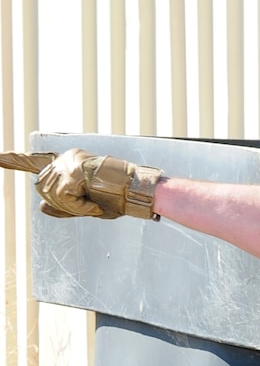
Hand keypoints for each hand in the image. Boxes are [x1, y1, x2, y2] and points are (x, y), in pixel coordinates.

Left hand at [35, 149, 161, 220]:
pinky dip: (78, 207)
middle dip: (62, 205)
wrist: (138, 193)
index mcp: (67, 162)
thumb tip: (41, 207)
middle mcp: (66, 158)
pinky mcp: (75, 171)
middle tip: (88, 207)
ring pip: (51, 195)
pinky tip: (93, 204)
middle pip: (43, 189)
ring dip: (72, 207)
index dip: (13, 160)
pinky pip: (64, 198)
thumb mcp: (86, 206)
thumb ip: (63, 206)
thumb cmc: (118, 199)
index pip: (34, 161)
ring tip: (93, 205)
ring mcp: (70, 162)